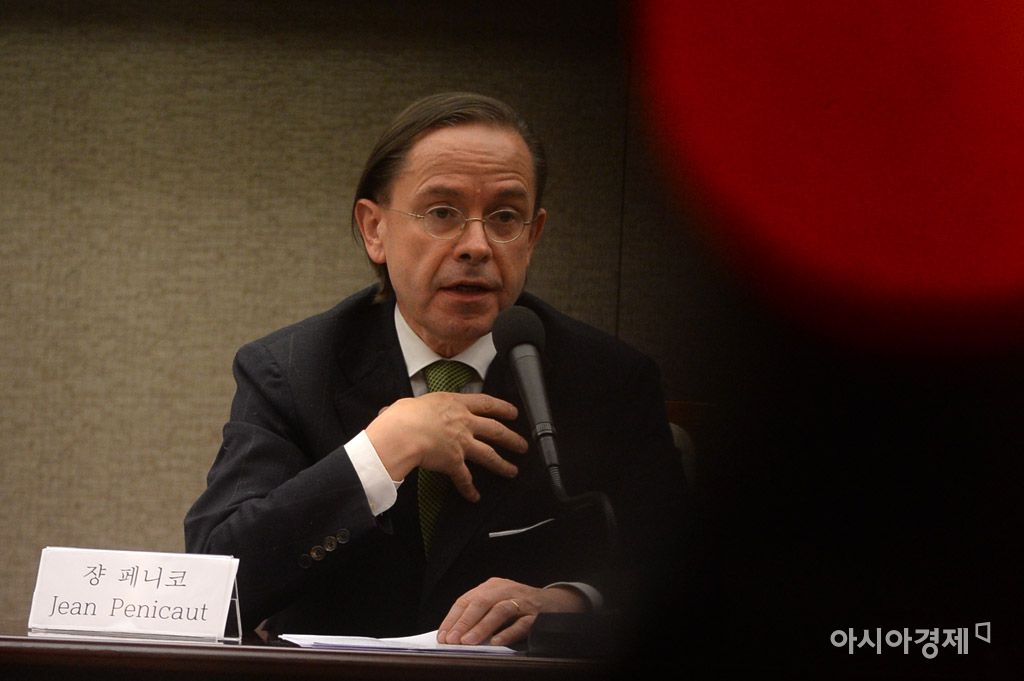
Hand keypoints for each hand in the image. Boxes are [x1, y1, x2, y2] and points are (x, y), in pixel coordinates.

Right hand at [365, 392, 527, 501]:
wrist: (404, 433)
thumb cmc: (404, 416)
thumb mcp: (412, 403)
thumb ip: (413, 409)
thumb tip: (392, 412)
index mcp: (455, 404)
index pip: (485, 403)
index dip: (502, 407)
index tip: (513, 412)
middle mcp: (464, 423)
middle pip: (495, 430)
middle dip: (511, 438)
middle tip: (523, 444)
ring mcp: (462, 443)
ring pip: (489, 454)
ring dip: (503, 464)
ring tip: (513, 470)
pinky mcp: (454, 462)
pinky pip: (464, 479)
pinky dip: (469, 489)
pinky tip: (475, 497)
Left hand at [437, 578, 587, 646]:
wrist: (556, 603)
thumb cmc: (522, 605)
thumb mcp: (499, 603)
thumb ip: (481, 615)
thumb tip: (456, 634)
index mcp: (493, 586)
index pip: (468, 599)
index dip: (453, 617)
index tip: (443, 634)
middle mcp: (506, 590)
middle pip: (481, 602)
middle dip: (464, 622)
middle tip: (453, 639)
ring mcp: (522, 601)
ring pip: (499, 610)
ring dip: (482, 627)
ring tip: (469, 642)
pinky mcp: (536, 614)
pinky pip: (521, 623)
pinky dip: (507, 632)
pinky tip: (496, 642)